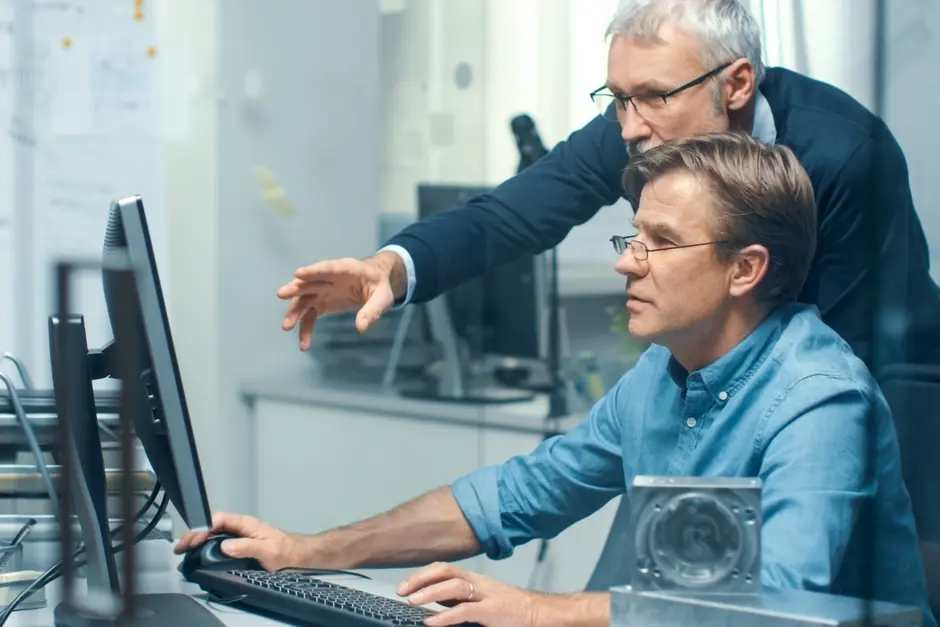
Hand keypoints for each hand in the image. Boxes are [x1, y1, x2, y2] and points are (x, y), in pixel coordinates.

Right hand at [173, 512, 302, 571]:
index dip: (202, 527)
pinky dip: (207, 546)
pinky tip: (201, 553)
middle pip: (213, 525)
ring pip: (215, 533)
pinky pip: (220, 542)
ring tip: (185, 550)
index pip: (218, 519)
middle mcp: (242, 527)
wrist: (298, 556)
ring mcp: (241, 535)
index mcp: (246, 523)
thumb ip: (245, 546)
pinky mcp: (242, 544)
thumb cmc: (286, 551)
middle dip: (195, 534)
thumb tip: (225, 546)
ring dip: (199, 540)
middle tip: (181, 546)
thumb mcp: (266, 550)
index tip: (191, 539)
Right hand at [277, 252, 405, 348]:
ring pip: (304, 299)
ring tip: (286, 327)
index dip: (314, 271)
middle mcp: (329, 278)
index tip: (299, 273)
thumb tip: (361, 328)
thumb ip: (373, 310)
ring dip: (294, 312)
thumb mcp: (383, 297)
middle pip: (310, 282)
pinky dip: (305, 329)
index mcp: (346, 269)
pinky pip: (309, 316)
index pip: (329, 268)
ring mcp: (322, 290)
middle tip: (281, 294)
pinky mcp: (321, 303)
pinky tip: (304, 345)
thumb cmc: (379, 286)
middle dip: (295, 288)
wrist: (374, 284)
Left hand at [398, 563, 541, 626]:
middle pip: (446, 571)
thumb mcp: (483, 601)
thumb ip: (460, 601)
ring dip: (430, 592)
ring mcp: (488, 596)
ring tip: (412, 601)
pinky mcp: (494, 612)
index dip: (423, 573)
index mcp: (476, 580)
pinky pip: (465, 611)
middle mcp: (480, 583)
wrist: (541, 615)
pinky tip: (431, 621)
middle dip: (421, 578)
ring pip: (454, 586)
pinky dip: (445, 616)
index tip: (405, 583)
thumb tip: (434, 605)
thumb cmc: (512, 610)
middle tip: (401, 590)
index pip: (445, 568)